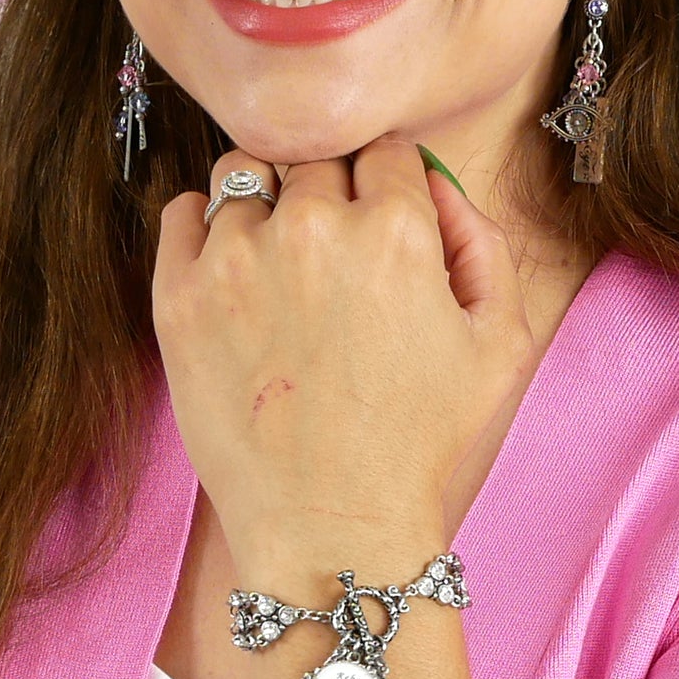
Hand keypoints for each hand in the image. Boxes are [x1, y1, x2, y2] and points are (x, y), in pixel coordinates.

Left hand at [152, 136, 533, 575]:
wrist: (331, 527)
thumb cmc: (420, 443)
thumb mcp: (500, 342)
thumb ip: (482, 240)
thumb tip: (435, 183)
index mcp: (396, 230)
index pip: (384, 151)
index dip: (387, 186)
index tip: (379, 226)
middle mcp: (314, 227)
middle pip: (316, 160)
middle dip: (330, 196)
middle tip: (334, 264)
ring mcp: (237, 257)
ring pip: (246, 176)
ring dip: (266, 206)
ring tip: (279, 270)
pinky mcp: (179, 294)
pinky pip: (182, 212)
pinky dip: (203, 228)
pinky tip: (233, 275)